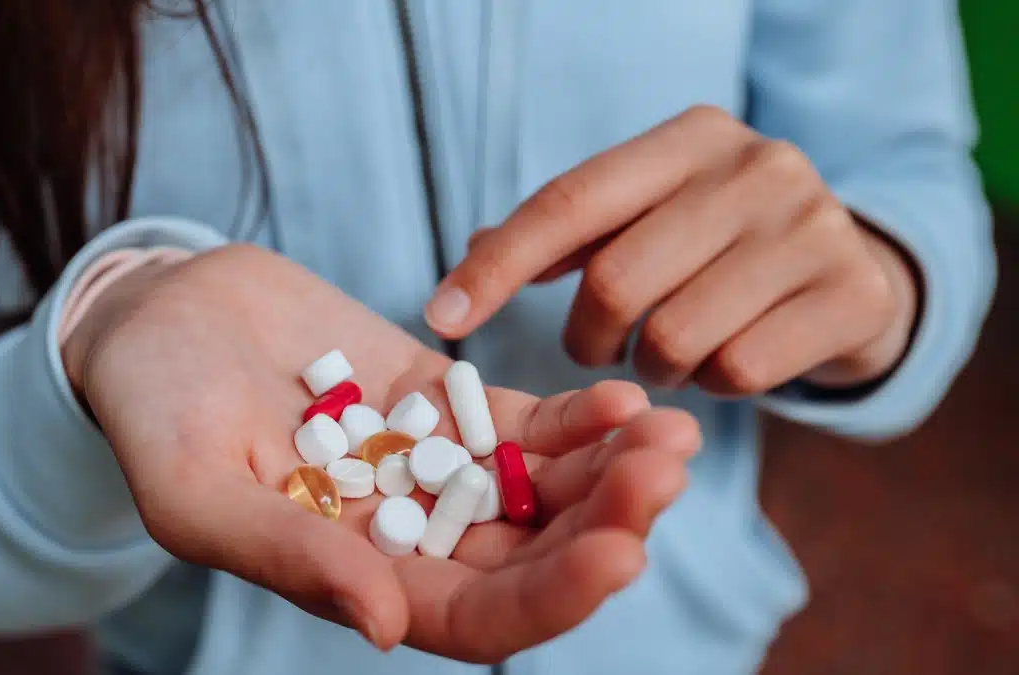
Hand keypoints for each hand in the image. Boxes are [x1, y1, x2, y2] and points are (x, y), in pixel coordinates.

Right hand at [61, 244, 699, 662]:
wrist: (163, 317)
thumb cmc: (154, 411)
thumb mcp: (198, 490)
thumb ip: (288, 555)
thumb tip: (386, 626)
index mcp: (355, 580)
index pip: (474, 619)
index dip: (550, 599)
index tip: (618, 555)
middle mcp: (408, 536)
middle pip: (532, 556)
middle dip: (607, 525)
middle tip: (664, 474)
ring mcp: (433, 467)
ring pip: (544, 491)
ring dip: (612, 471)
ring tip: (671, 436)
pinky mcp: (442, 399)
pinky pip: (524, 422)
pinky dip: (576, 416)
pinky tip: (623, 399)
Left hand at [427, 105, 919, 394]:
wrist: (850, 268)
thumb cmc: (720, 244)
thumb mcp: (649, 215)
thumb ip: (565, 234)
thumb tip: (471, 259)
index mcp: (689, 138)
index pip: (570, 202)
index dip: (499, 265)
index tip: (442, 316)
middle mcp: (756, 166)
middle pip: (616, 281)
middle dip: (588, 336)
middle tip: (599, 345)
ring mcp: (813, 227)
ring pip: (675, 336)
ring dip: (654, 365)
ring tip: (674, 348)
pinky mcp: (852, 294)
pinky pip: (738, 371)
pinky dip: (713, 383)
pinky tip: (727, 358)